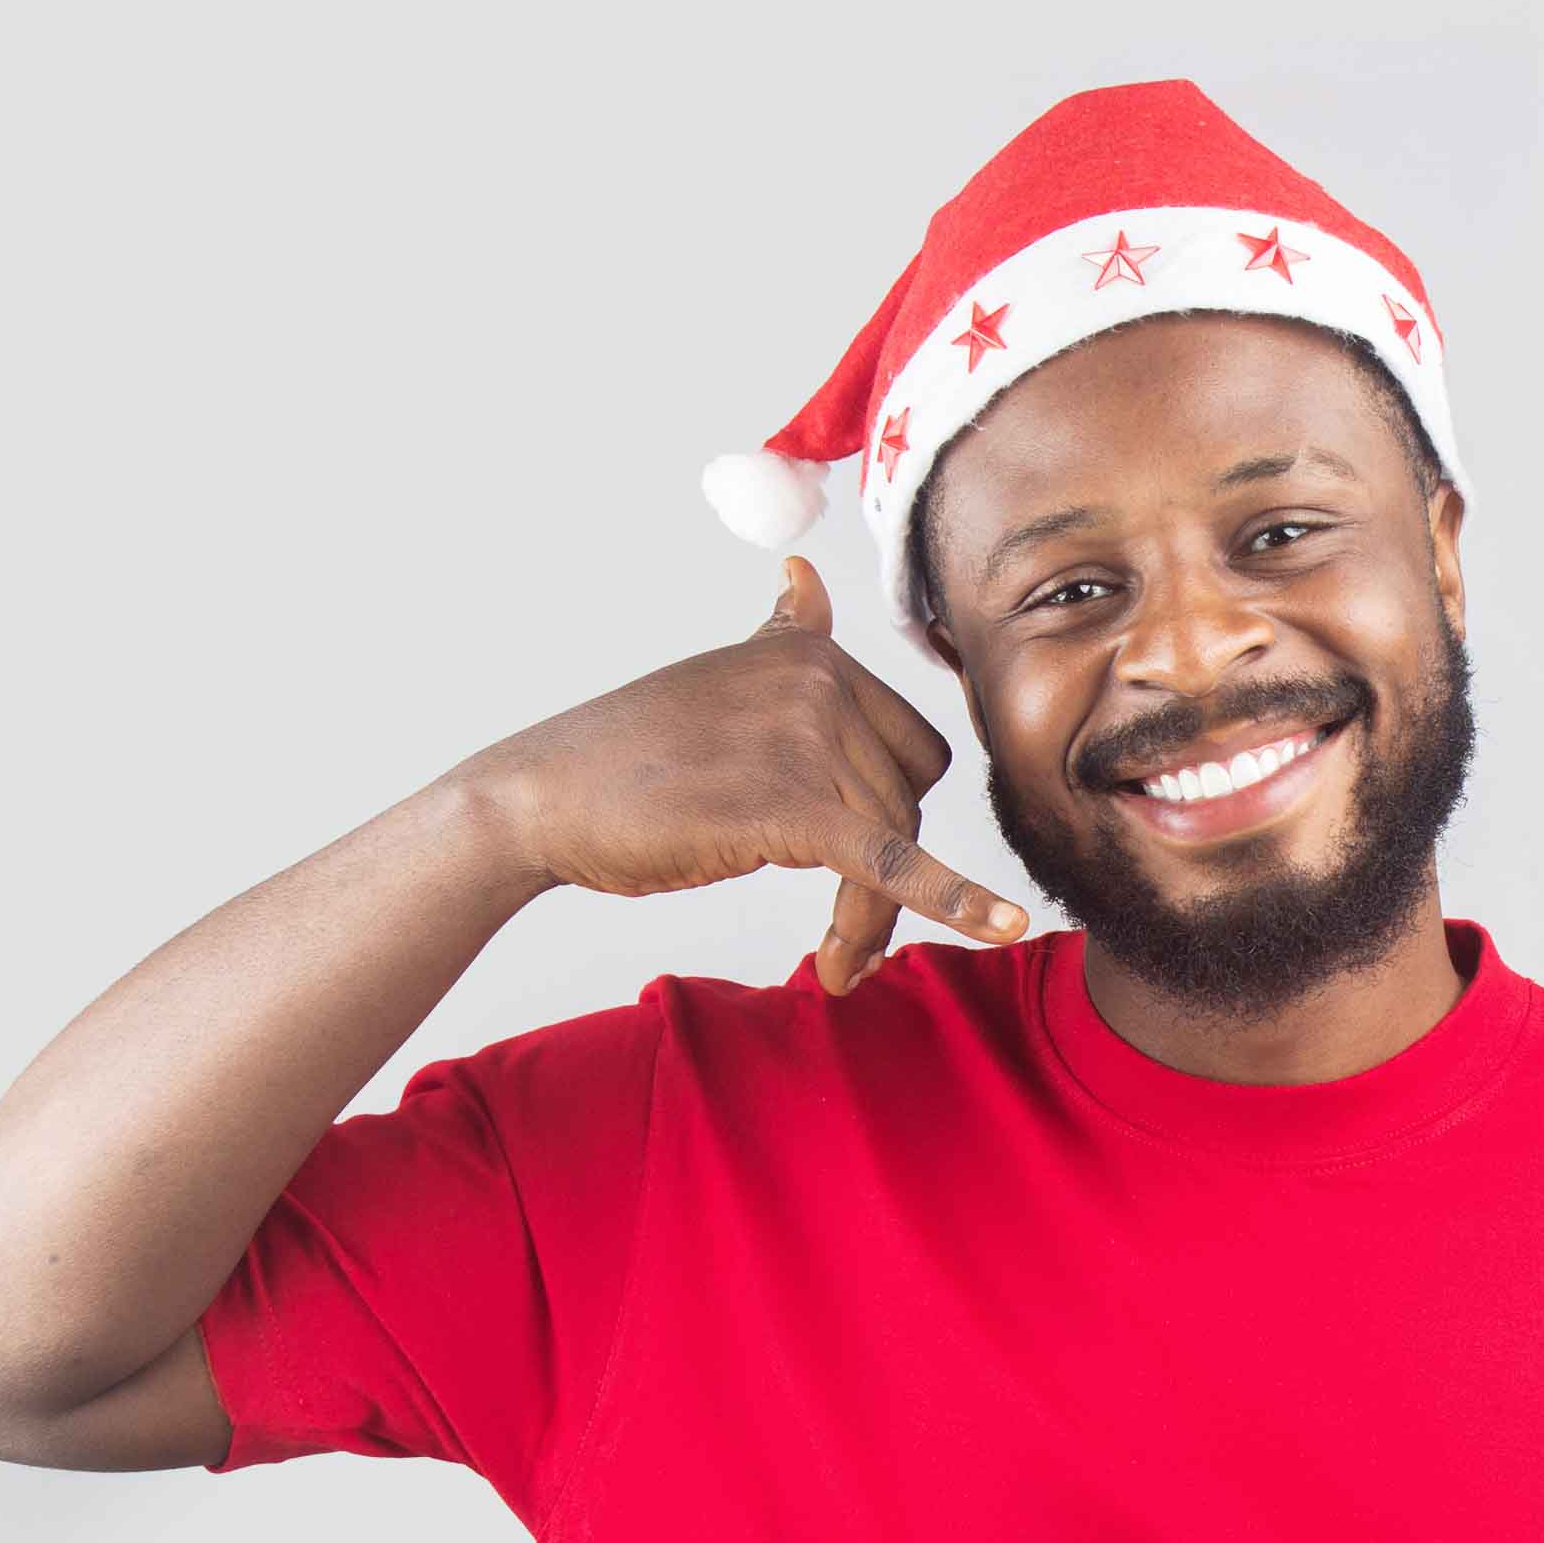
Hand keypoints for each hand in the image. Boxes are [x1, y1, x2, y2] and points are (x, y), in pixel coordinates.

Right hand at [457, 556, 1027, 993]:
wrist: (542, 797)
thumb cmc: (626, 756)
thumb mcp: (717, 680)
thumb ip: (779, 638)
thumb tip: (804, 578)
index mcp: (809, 651)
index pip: (904, 747)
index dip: (888, 814)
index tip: (858, 874)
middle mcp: (818, 680)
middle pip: (907, 796)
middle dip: (886, 873)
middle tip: (846, 942)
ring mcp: (807, 737)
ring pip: (893, 842)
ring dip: (871, 919)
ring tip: (836, 964)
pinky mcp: (792, 806)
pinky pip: (891, 861)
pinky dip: (952, 900)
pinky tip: (1001, 927)